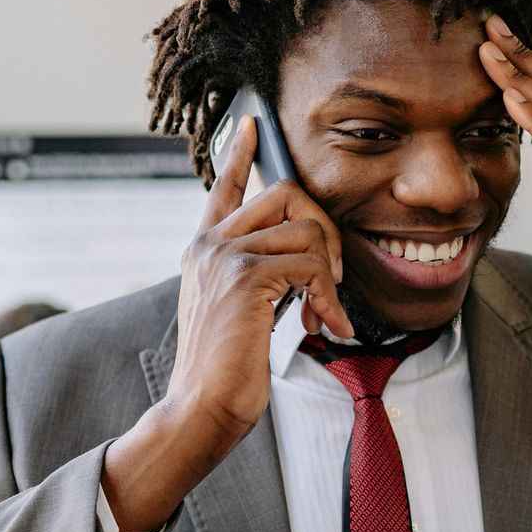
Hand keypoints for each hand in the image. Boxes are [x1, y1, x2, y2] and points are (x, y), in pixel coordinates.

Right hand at [99, 118, 352, 531]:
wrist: (201, 406)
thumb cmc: (223, 372)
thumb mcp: (237, 313)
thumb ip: (258, 280)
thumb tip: (304, 265)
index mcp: (203, 250)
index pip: (223, 187)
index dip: (241, 152)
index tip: (254, 124)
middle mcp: (210, 244)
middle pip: (284, 195)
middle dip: (323, 228)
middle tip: (330, 276)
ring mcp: (225, 256)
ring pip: (305, 231)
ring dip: (329, 275)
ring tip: (325, 314)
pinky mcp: (247, 277)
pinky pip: (310, 265)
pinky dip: (328, 298)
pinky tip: (326, 327)